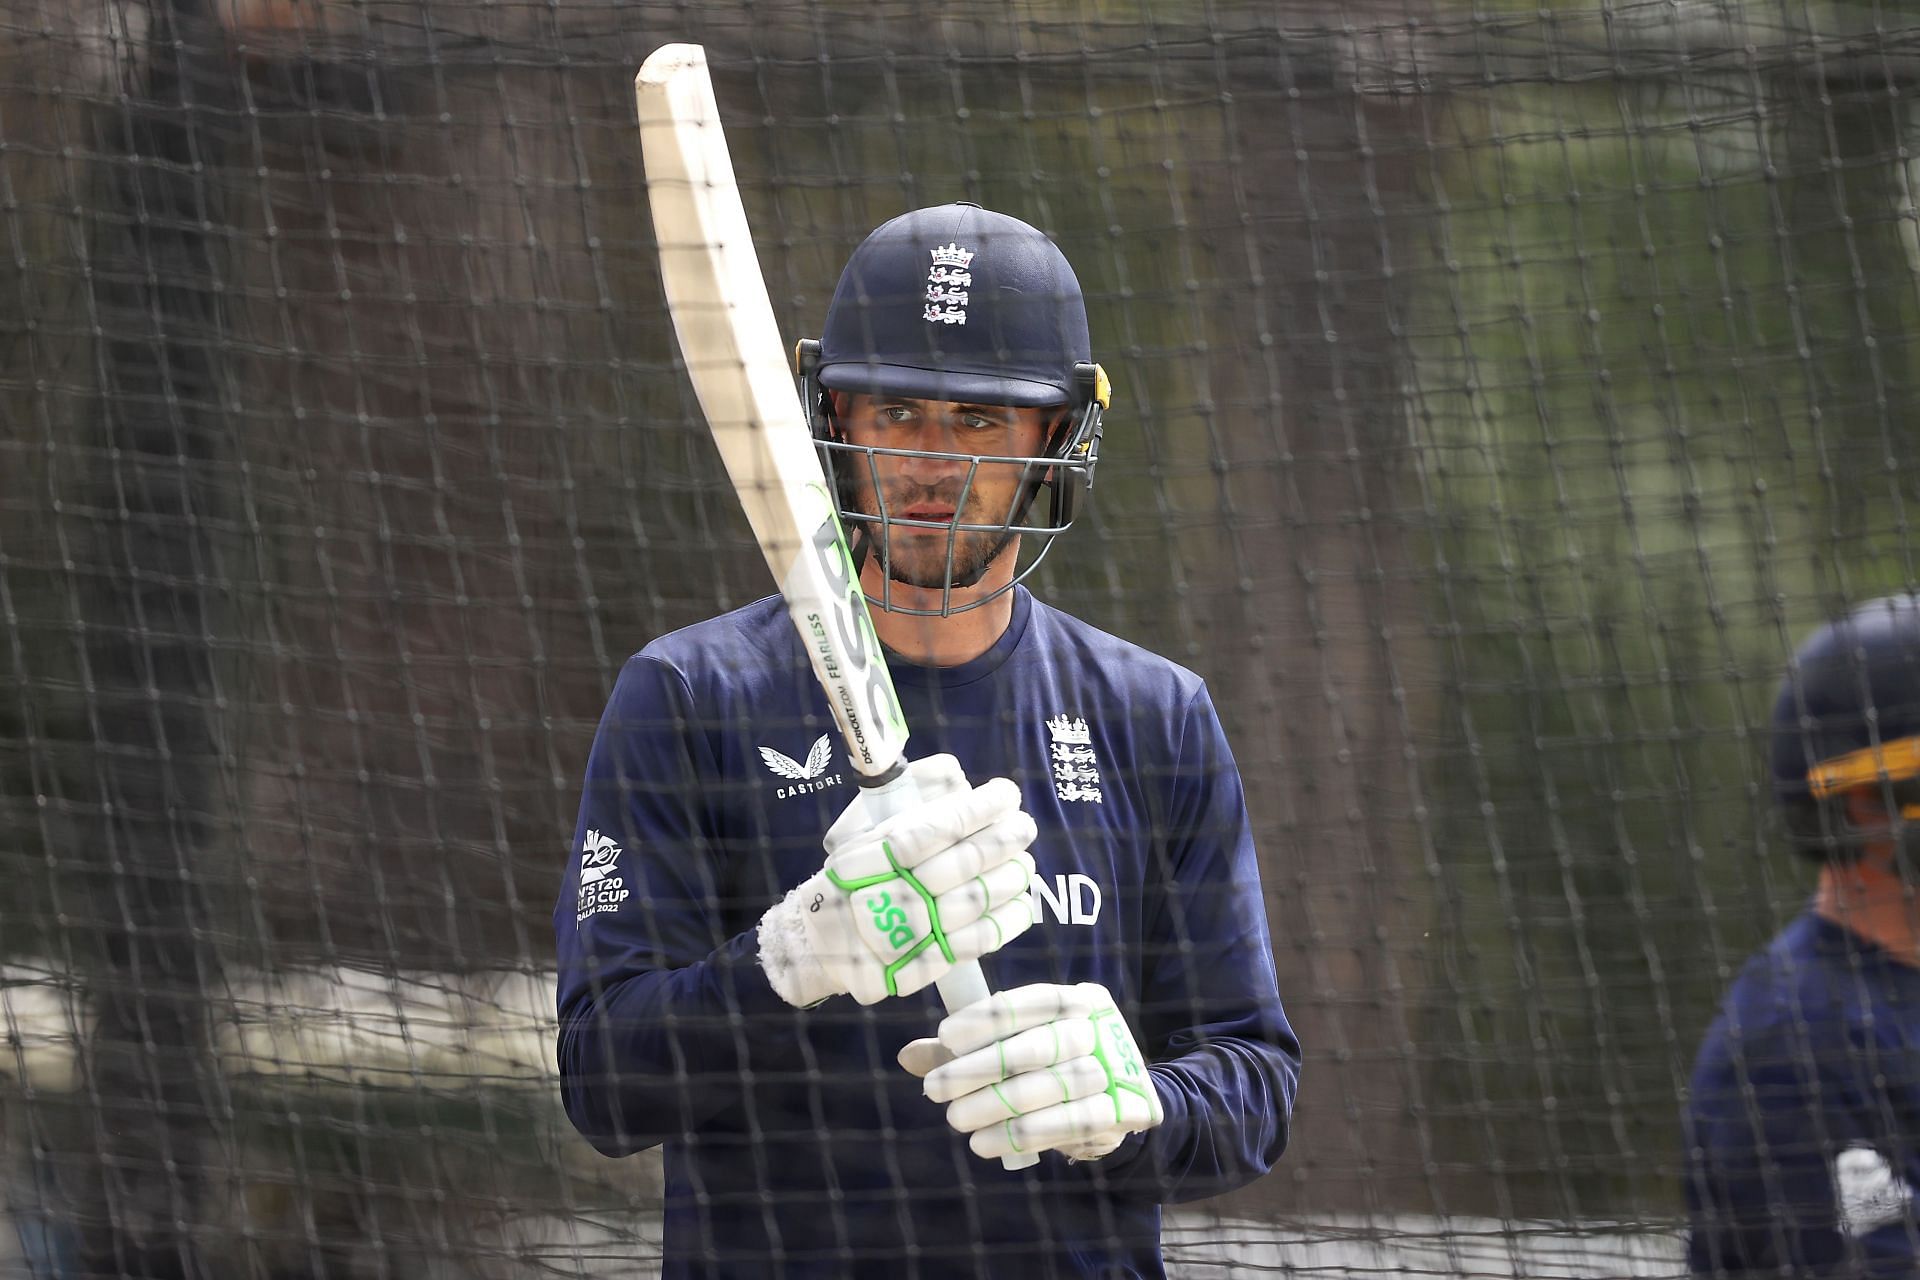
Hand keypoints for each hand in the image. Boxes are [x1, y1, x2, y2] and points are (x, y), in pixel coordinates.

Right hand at [758, 754, 1036, 1007]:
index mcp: (872, 856)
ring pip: (972, 902)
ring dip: (1009, 879)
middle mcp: (889, 893)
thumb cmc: (852, 878)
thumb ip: (907, 805)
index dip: (976, 810)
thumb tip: (956, 774)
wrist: (820, 942)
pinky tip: (1023, 905)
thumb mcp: (862, 834)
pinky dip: (1005, 923)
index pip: (933, 828)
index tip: (1007, 793)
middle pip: (960, 864)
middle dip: (1002, 841)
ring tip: (1026, 863)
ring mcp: (907, 933)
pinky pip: (973, 944)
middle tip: (1025, 826)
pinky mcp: (921, 966)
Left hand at [897, 981, 1163, 1161]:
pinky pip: (1069, 1124)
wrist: (1115, 1103)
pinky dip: (1023, 1135)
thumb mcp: (1013, 1046)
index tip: (944, 1037)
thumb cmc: (1050, 1066)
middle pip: (1041, 1046)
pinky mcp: (1123, 1113)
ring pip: (1052, 1087)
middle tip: (935, 1089)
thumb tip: (909, 1056)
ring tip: (956, 1120)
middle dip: (982, 1068)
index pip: (1034, 1000)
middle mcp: (1102, 1029)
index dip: (988, 1018)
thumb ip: (967, 1049)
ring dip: (997, 1106)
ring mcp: (1117, 1071)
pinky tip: (986, 1143)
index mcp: (1080, 999)